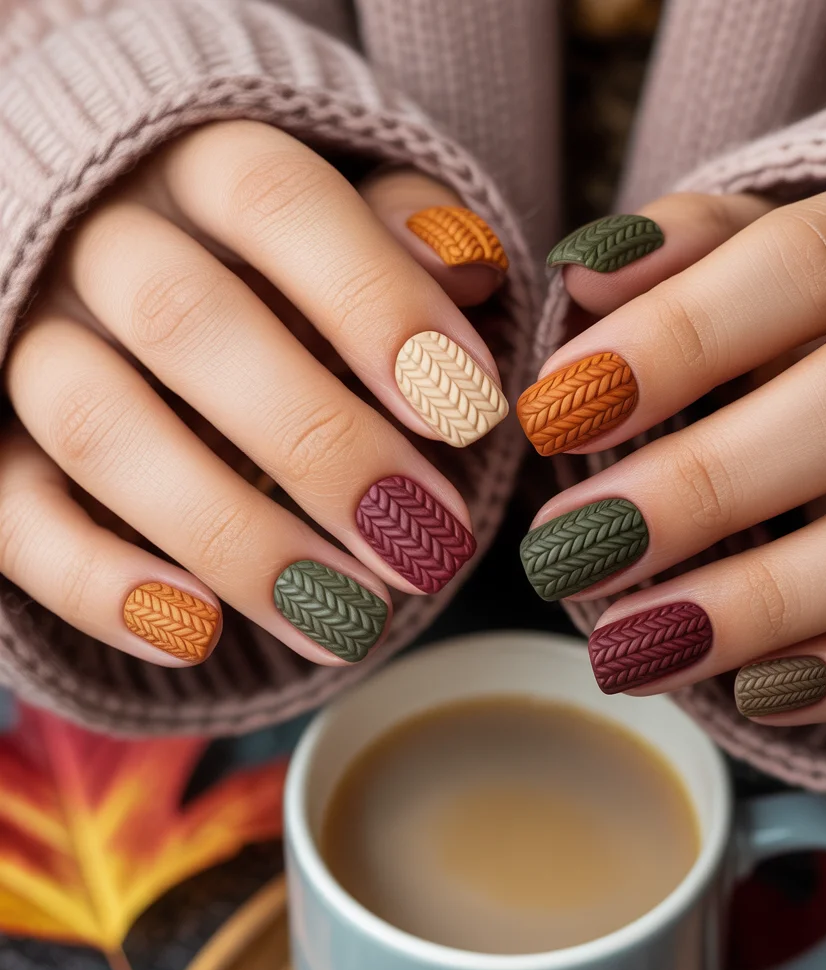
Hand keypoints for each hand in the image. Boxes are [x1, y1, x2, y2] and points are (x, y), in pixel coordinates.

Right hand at [2, 121, 510, 666]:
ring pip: (105, 430)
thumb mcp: (342, 223)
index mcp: (195, 169)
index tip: (470, 410)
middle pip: (189, 323)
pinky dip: (96, 584)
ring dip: (239, 538)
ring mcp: (27, 340)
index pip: (274, 198)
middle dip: (325, 447)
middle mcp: (99, 242)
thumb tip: (471, 262)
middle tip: (432, 543)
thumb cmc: (270, 264)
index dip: (376, 303)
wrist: (124, 275)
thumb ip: (402, 231)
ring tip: (355, 621)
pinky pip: (13, 514)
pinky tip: (199, 636)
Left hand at [520, 182, 825, 721]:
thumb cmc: (820, 312)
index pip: (808, 265)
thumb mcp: (757, 257)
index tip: (552, 411)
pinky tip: (751, 692)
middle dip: (699, 488)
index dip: (676, 338)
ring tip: (625, 648)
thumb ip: (681, 254)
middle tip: (563, 551)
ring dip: (761, 602)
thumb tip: (580, 276)